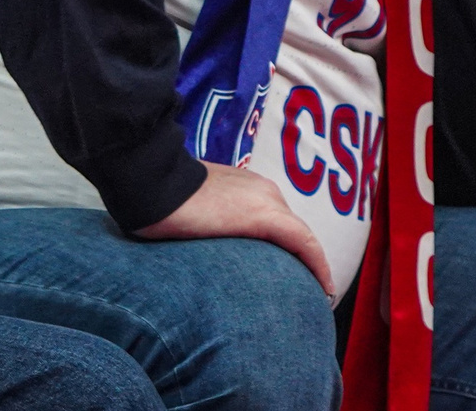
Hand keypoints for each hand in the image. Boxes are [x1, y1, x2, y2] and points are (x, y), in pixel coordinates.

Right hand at [135, 161, 333, 294]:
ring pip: (299, 237)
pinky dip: (318, 266)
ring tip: (316, 293)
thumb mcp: (186, 205)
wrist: (150, 182)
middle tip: (303, 286)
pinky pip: (305, 244)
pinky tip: (324, 290)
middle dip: (299, 257)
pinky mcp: (268, 216)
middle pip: (290, 228)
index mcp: (244, 185)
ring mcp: (266, 200)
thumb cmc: (157, 196)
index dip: (285, 245)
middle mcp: (262, 189)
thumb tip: (200, 235)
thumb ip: (205, 217)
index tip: (285, 268)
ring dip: (309, 264)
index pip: (273, 217)